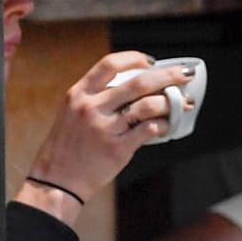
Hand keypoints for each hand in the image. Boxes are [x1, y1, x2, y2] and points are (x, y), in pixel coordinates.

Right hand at [19, 52, 196, 222]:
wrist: (56, 181)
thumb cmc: (67, 146)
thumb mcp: (72, 112)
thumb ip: (97, 97)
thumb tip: (137, 87)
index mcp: (79, 94)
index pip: (110, 64)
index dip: (135, 59)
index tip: (151, 61)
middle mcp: (91, 107)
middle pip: (139, 82)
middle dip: (169, 75)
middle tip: (185, 74)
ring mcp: (105, 128)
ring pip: (148, 105)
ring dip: (171, 102)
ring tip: (183, 103)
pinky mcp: (117, 148)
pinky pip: (150, 130)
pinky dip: (164, 124)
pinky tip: (168, 124)